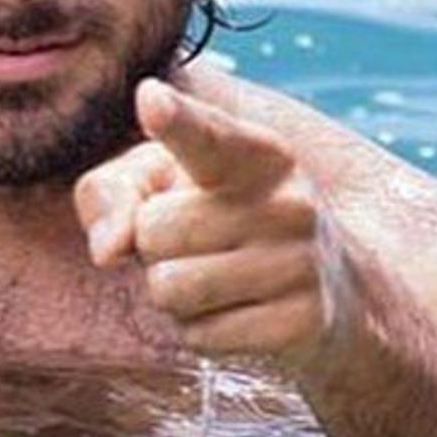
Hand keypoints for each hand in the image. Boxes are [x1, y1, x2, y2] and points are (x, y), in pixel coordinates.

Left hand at [75, 79, 349, 376]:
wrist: (329, 288)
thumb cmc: (217, 218)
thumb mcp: (163, 183)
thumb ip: (113, 193)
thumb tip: (107, 251)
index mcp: (258, 152)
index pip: (207, 136)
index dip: (176, 121)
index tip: (150, 99)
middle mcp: (290, 201)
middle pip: (154, 230)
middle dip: (152, 247)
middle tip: (194, 244)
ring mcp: (302, 263)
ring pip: (170, 288)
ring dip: (171, 294)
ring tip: (212, 277)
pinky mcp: (303, 322)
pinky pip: (199, 336)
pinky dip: (200, 331)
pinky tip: (238, 311)